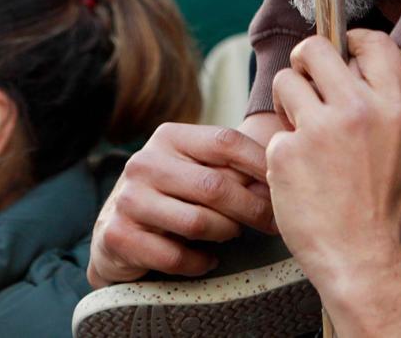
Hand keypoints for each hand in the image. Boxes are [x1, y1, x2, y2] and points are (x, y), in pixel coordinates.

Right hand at [87, 122, 276, 287]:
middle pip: (215, 186)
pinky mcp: (119, 236)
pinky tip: (206, 259)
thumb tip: (281, 173)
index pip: (225, 141)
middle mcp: (144, 163)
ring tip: (232, 235)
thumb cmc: (170, 199)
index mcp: (168, 137)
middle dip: (252, 209)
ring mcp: (129, 200)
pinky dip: (199, 262)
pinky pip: (176, 256)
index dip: (261, 162)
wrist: (116, 235)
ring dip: (225, 234)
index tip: (283, 184)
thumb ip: (230, 169)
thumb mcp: (194, 172)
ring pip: (198, 223)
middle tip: (272, 223)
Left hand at [265, 31, 400, 299]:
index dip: (353, 40)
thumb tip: (368, 75)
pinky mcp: (286, 152)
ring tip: (299, 131)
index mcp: (393, 108)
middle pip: (315, 48)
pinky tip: (296, 172)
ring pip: (286, 81)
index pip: (375, 42)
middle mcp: (358, 110)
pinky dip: (281, 149)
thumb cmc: (381, 207)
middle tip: (306, 85)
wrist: (358, 255)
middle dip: (306, 62)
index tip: (342, 52)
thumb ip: (390, 110)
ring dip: (287, 102)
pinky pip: (274, 130)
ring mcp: (319, 129)